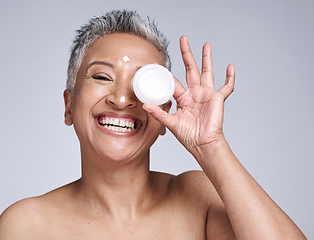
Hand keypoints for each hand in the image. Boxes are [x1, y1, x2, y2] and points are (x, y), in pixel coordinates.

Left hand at [143, 36, 234, 156]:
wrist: (203, 144)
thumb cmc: (188, 136)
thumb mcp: (170, 123)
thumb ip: (159, 113)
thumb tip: (144, 106)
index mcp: (183, 98)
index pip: (174, 81)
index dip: (166, 73)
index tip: (158, 64)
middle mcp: (194, 93)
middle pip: (190, 69)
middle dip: (187, 54)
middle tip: (183, 40)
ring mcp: (206, 94)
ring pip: (207, 72)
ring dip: (206, 58)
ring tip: (206, 45)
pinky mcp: (217, 98)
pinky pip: (226, 86)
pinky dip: (230, 77)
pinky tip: (230, 66)